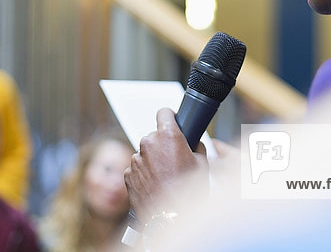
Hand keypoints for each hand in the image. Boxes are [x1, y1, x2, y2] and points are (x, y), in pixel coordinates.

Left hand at [124, 107, 207, 221]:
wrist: (170, 218)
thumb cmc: (187, 192)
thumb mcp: (202, 164)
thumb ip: (196, 147)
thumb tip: (193, 144)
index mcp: (168, 136)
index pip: (164, 112)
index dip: (170, 117)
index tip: (172, 121)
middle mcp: (149, 143)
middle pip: (154, 136)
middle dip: (163, 145)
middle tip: (174, 160)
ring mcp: (136, 159)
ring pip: (145, 153)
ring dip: (153, 160)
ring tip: (165, 178)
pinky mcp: (128, 174)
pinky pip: (137, 168)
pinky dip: (144, 174)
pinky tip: (155, 186)